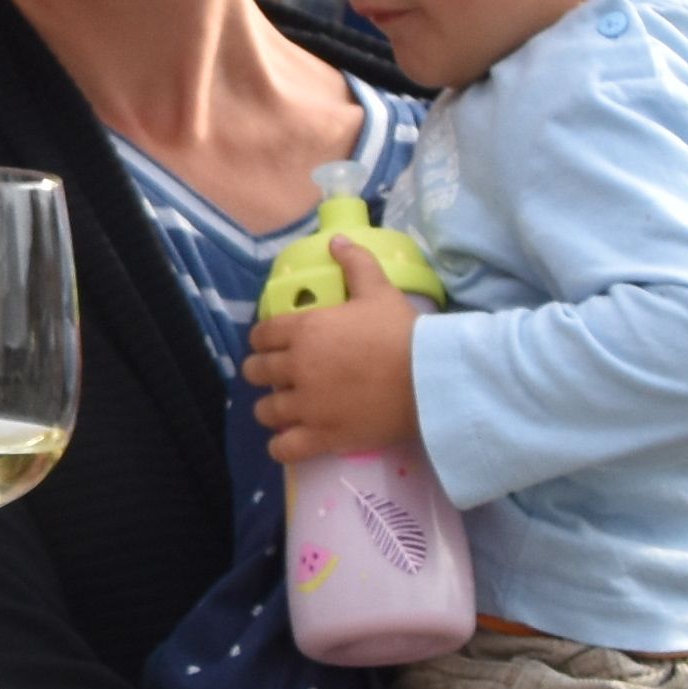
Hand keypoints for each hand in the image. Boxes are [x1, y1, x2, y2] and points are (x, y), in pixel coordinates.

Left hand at [245, 241, 419, 462]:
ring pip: (265, 411)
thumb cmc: (403, 332)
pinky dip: (281, 447)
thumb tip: (336, 240)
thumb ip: (354, 264)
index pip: (261, 334)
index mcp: (305, 329)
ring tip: (284, 409)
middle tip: (278, 376)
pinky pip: (283, 448)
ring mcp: (307, 405)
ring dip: (271, 409)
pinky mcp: (322, 437)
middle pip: (256, 372)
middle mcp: (297, 367)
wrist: (431, 378)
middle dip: (262, 372)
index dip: (263, 340)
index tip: (272, 345)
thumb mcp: (379, 290)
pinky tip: (288, 441)